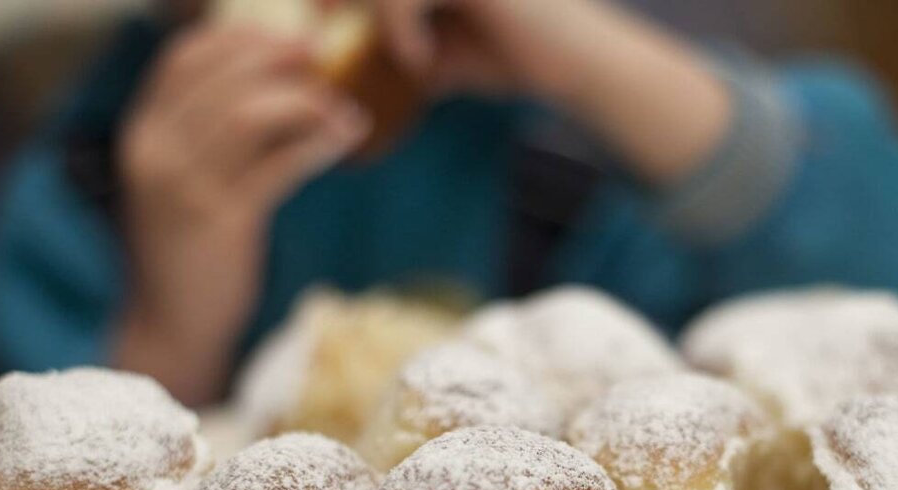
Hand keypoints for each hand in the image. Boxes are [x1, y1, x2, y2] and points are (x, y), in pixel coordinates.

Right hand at [114, 25, 369, 403]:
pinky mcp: (222, 221)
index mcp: (142, 134)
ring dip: (305, 102)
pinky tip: (344, 137)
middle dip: (280, 60)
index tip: (287, 39)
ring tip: (342, 110)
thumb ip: (208, 140)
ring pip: (248, 113)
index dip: (238, 38)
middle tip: (326, 62)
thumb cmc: (190, 253)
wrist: (173, 324)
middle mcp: (154, 151)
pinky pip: (277, 165)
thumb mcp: (184, 185)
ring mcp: (184, 187)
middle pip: (221, 77)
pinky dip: (316, 143)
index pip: (183, 58)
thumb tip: (274, 94)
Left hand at [371, 0, 730, 183]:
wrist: (576, 63)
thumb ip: (414, 51)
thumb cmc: (521, 57)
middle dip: (344, 0)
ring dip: (377, 20)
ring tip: (402, 59)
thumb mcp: (453, 55)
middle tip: (336, 38)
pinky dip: (402, 30)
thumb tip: (370, 74)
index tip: (322, 19)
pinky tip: (420, 62)